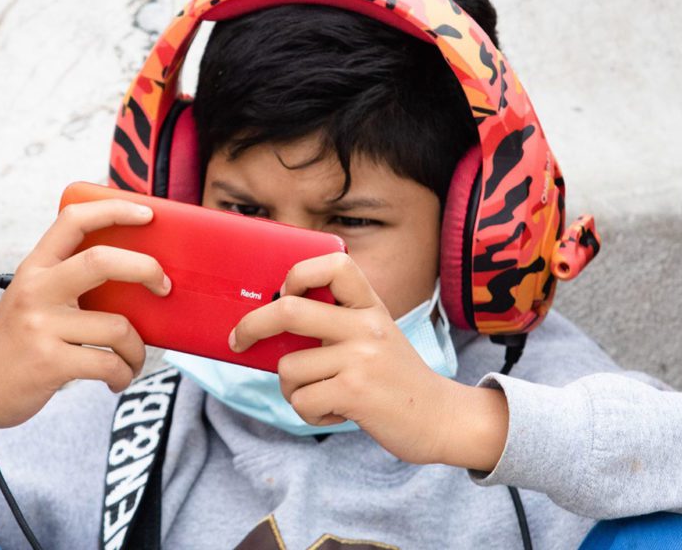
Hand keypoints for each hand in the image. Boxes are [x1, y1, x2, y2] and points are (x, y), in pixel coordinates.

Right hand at [0, 200, 170, 442]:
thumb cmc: (20, 340)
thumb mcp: (35, 297)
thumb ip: (70, 279)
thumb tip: (135, 271)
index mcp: (35, 267)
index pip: (74, 220)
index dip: (114, 210)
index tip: (148, 214)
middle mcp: (36, 290)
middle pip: (102, 261)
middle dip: (145, 269)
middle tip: (163, 286)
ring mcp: (41, 326)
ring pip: (118, 326)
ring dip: (138, 349)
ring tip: (132, 359)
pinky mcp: (50, 363)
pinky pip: (109, 363)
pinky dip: (124, 374)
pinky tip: (118, 378)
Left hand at [228, 252, 508, 469]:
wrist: (442, 419)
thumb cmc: (395, 380)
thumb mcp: (374, 336)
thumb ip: (336, 324)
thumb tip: (268, 328)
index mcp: (370, 306)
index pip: (334, 264)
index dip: (299, 274)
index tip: (283, 293)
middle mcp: (365, 326)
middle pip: (289, 311)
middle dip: (253, 326)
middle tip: (239, 340)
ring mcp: (361, 358)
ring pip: (288, 368)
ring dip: (294, 390)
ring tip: (323, 395)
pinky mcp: (355, 393)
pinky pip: (301, 401)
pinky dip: (310, 413)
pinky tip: (336, 412)